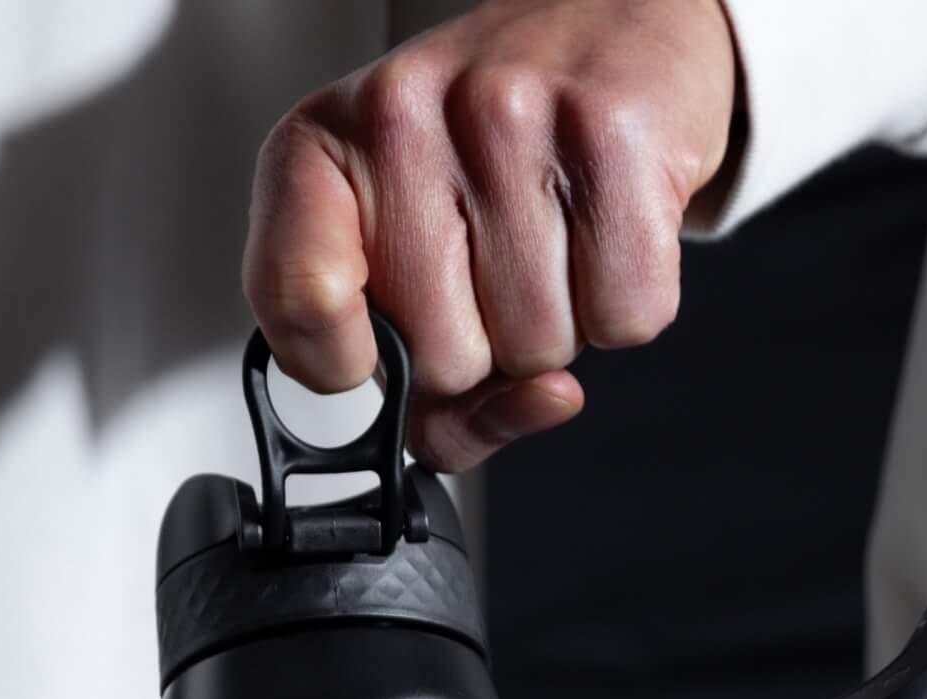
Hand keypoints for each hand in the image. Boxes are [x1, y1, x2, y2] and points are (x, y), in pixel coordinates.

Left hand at [243, 0, 738, 471]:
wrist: (617, 19)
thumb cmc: (499, 141)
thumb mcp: (411, 235)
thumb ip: (409, 361)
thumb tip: (471, 429)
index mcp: (325, 146)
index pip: (297, 302)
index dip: (348, 365)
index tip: (376, 355)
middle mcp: (405, 119)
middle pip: (444, 363)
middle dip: (489, 353)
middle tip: (500, 276)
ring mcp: (508, 120)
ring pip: (539, 351)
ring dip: (565, 326)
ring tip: (557, 238)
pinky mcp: (611, 138)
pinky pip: (624, 318)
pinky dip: (628, 304)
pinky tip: (608, 233)